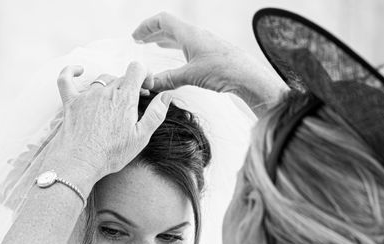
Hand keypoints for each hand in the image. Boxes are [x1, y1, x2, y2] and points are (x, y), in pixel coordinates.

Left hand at [39, 62, 171, 187]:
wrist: (80, 163)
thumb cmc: (111, 153)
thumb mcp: (141, 137)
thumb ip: (156, 114)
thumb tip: (166, 96)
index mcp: (125, 97)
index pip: (137, 69)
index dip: (145, 74)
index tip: (147, 87)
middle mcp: (105, 91)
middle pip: (121, 77)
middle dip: (130, 86)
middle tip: (132, 105)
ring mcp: (86, 95)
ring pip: (101, 80)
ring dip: (110, 86)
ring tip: (114, 102)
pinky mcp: (70, 102)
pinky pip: (66, 79)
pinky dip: (71, 71)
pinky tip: (78, 70)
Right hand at [132, 12, 286, 115]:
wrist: (248, 76)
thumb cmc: (223, 71)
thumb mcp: (191, 76)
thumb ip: (168, 79)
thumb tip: (150, 84)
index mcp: (189, 34)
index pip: (163, 21)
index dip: (146, 26)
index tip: (135, 37)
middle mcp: (196, 35)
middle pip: (170, 27)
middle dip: (153, 33)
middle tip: (139, 41)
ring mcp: (204, 43)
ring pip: (180, 36)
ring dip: (164, 39)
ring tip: (154, 46)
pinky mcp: (211, 53)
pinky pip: (189, 45)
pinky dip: (177, 48)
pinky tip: (177, 57)